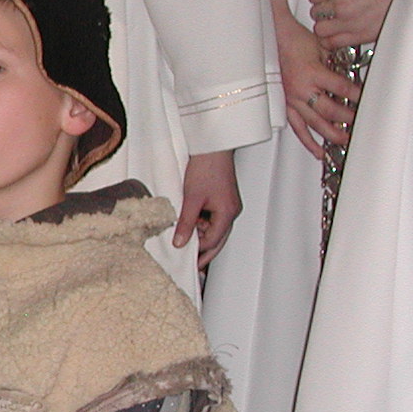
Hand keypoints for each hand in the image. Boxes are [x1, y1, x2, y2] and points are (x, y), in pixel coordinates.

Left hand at [174, 150, 240, 267]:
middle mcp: (232, 211)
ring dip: (202, 236)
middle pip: (218, 239)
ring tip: (185, 241)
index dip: (199, 253)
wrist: (212, 146)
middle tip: (193, 265)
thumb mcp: (191, 199)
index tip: (187, 261)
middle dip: (205, 252)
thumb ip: (186, 223)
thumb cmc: (206, 167)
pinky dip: (202, 224)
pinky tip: (190, 225)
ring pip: (215, 229)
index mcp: (227, 213)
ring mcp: (228, 205)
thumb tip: (180, 242)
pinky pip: (213, 218)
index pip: (213, 241)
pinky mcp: (222, 199)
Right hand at [271, 0, 358, 159]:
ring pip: (314, 123)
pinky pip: (297, 127)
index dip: (357, 95)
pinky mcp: (285, 105)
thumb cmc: (295, 40)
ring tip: (343, 141)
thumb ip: (335, 67)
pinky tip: (317, 150)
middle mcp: (301, 90)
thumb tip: (348, 79)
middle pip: (329, 111)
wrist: (273, 38)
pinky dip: (308, 140)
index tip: (366, 100)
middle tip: (359, 124)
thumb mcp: (323, 49)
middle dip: (347, 118)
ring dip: (330, 134)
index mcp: (313, 73)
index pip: (342, 89)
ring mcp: (291, 100)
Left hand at [307, 0, 403, 53]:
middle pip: (316, 13)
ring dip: (325, 25)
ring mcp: (350, 25)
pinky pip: (333, 44)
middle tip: (331, 5)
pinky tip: (340, 31)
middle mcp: (342, 9)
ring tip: (334, 19)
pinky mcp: (360, 37)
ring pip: (321, 31)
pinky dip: (333, 39)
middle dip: (322, 8)